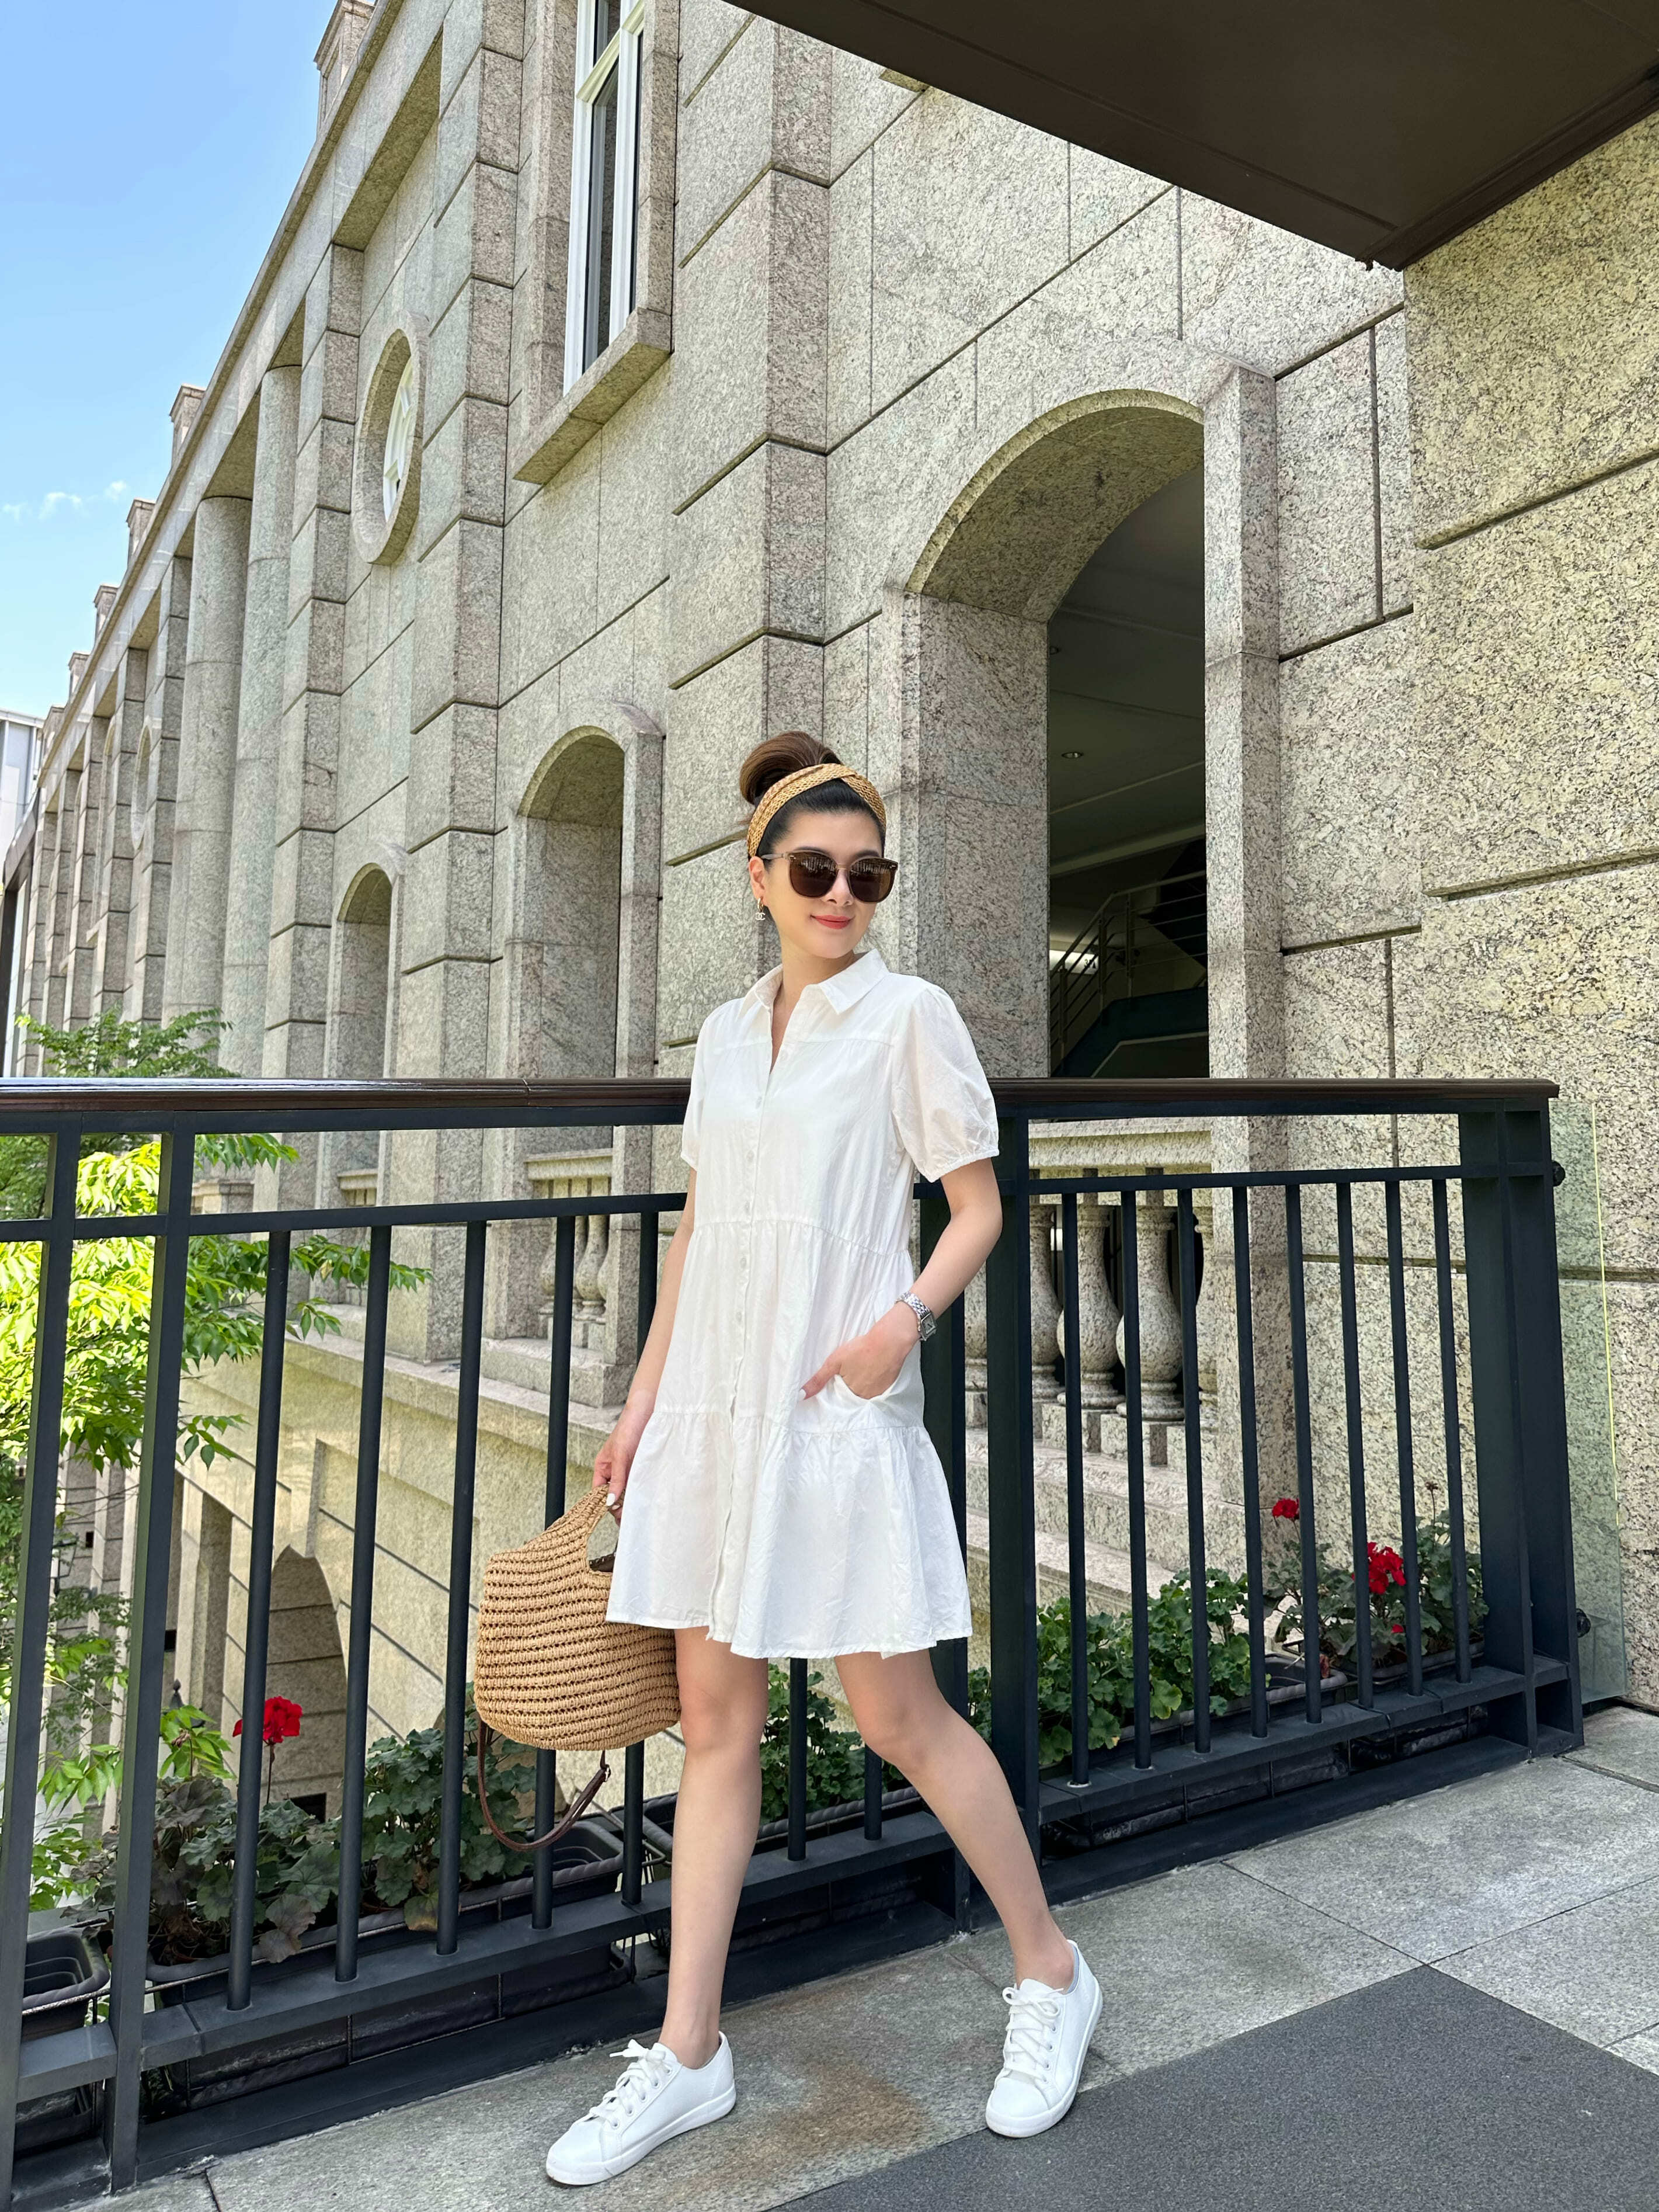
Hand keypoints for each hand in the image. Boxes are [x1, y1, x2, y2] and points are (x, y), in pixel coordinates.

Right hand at [592, 1399, 651, 1515]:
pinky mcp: (642, 1468)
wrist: (650, 1411)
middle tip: (627, 1516)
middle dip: (619, 1505)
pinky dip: (641, 1492)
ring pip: (627, 1491)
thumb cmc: (629, 1426)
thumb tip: (610, 1500)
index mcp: (603, 1466)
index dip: (604, 1503)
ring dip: (631, 1500)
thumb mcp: (620, 1454)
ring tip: (636, 1511)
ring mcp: (629, 1470)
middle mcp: (615, 1470)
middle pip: (614, 1494)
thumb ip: (616, 1478)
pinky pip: (639, 1484)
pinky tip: (644, 1499)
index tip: (613, 1513)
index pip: (599, 1491)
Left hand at [802, 1304, 916, 1401]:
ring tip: (860, 1369)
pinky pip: (876, 1388)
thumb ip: (819, 1379)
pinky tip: (871, 1369)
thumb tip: (801, 1395)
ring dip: (861, 1383)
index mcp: (851, 1393)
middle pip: (852, 1395)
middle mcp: (865, 1397)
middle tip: (850, 1370)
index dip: (837, 1387)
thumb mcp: (834, 1362)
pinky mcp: (888, 1386)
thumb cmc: (861, 1349)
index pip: (839, 1397)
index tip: (838, 1378)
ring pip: (864, 1392)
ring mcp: (878, 1392)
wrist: (889, 1342)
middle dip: (849, 1386)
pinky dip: (872, 1381)